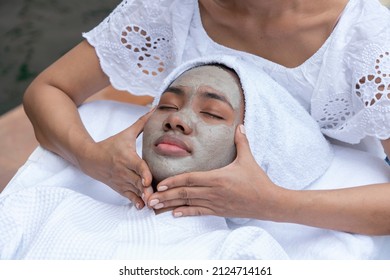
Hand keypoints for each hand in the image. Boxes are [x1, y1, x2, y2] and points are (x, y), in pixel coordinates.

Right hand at [78, 110, 153, 207]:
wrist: (89, 158)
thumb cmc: (111, 145)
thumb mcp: (126, 133)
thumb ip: (142, 123)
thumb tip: (154, 108)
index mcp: (127, 157)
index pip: (137, 166)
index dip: (143, 173)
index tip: (148, 181)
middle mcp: (124, 171)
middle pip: (137, 182)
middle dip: (147, 190)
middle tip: (158, 197)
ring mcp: (121, 181)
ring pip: (134, 191)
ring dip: (143, 197)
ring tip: (154, 203)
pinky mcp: (119, 188)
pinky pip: (128, 196)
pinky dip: (135, 202)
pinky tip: (142, 207)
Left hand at [147, 125, 283, 218]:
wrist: (269, 202)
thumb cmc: (257, 180)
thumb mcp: (248, 159)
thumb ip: (241, 142)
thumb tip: (240, 125)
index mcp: (218, 178)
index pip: (191, 179)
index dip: (174, 181)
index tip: (160, 184)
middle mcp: (213, 191)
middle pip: (185, 193)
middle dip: (166, 196)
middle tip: (149, 198)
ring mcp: (215, 203)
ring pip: (189, 204)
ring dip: (171, 205)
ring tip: (156, 207)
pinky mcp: (219, 211)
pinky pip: (199, 212)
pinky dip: (186, 213)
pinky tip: (174, 214)